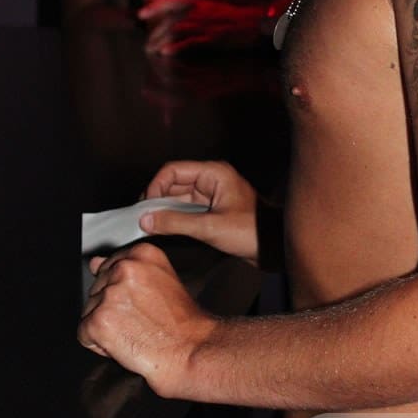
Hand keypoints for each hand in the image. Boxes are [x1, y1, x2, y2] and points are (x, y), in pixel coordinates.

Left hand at [78, 242, 215, 398]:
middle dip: (111, 308)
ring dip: (106, 327)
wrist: (191, 349)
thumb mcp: (157, 282)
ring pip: (89, 312)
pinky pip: (84, 335)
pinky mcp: (99, 320)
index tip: (140, 303)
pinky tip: (126, 344)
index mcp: (142, 253)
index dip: (122, 292)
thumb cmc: (181, 321)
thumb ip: (123, 269)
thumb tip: (93, 262)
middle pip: (97, 289)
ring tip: (136, 331)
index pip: (108, 268)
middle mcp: (124, 268)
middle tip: (142, 320)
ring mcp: (110, 294)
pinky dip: (100, 346)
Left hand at [138, 0, 266, 55]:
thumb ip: (214, 0)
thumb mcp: (228, 1)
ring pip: (179, 28)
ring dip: (162, 38)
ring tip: (150, 47)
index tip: (143, 10)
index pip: (177, 0)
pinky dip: (177, 46)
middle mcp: (205, 10)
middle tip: (141, 27)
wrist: (265, 21)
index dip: (158, 4)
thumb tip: (203, 0)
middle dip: (155, 21)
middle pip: (174, 14)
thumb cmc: (249, 12)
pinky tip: (166, 52)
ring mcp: (210, 23)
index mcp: (207, 2)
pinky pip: (192, 41)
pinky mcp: (216, 36)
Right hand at [139, 159, 259, 262]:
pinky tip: (164, 229)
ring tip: (149, 225)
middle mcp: (211, 180)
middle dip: (156, 199)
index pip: (174, 170)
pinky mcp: (211, 210)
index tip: (145, 207)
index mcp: (213, 174)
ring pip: (178, 198)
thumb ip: (176, 222)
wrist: (274, 247)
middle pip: (173, 183)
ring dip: (164, 210)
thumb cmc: (253, 232)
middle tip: (143, 218)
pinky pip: (186, 210)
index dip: (155, 186)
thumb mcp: (210, 227)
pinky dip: (174, 218)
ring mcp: (211, 195)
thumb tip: (147, 220)